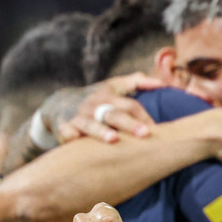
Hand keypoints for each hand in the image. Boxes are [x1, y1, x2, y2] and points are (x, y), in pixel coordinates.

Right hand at [42, 73, 162, 143]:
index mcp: (109, 96)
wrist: (60, 104)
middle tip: (144, 134)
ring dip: (101, 131)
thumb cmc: (97, 98)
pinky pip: (66, 132)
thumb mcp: (114, 85)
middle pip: (114, 115)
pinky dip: (69, 135)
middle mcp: (95, 106)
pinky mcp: (64, 127)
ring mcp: (79, 117)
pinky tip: (75, 140)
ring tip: (113, 139)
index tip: (156, 129)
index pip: (130, 106)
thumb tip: (162, 83)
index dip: (143, 116)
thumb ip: (137, 81)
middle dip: (129, 124)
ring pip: (91, 124)